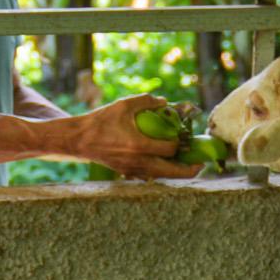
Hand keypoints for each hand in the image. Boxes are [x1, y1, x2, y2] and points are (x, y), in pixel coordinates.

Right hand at [62, 94, 199, 179]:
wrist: (79, 140)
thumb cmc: (101, 120)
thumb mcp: (124, 105)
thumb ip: (147, 101)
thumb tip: (166, 103)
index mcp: (139, 145)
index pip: (170, 148)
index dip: (180, 143)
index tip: (184, 137)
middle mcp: (138, 162)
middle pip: (171, 172)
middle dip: (189, 170)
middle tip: (200, 164)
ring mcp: (132, 170)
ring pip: (162, 178)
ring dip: (176, 174)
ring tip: (188, 168)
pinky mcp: (127, 173)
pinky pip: (150, 177)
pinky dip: (161, 174)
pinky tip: (167, 166)